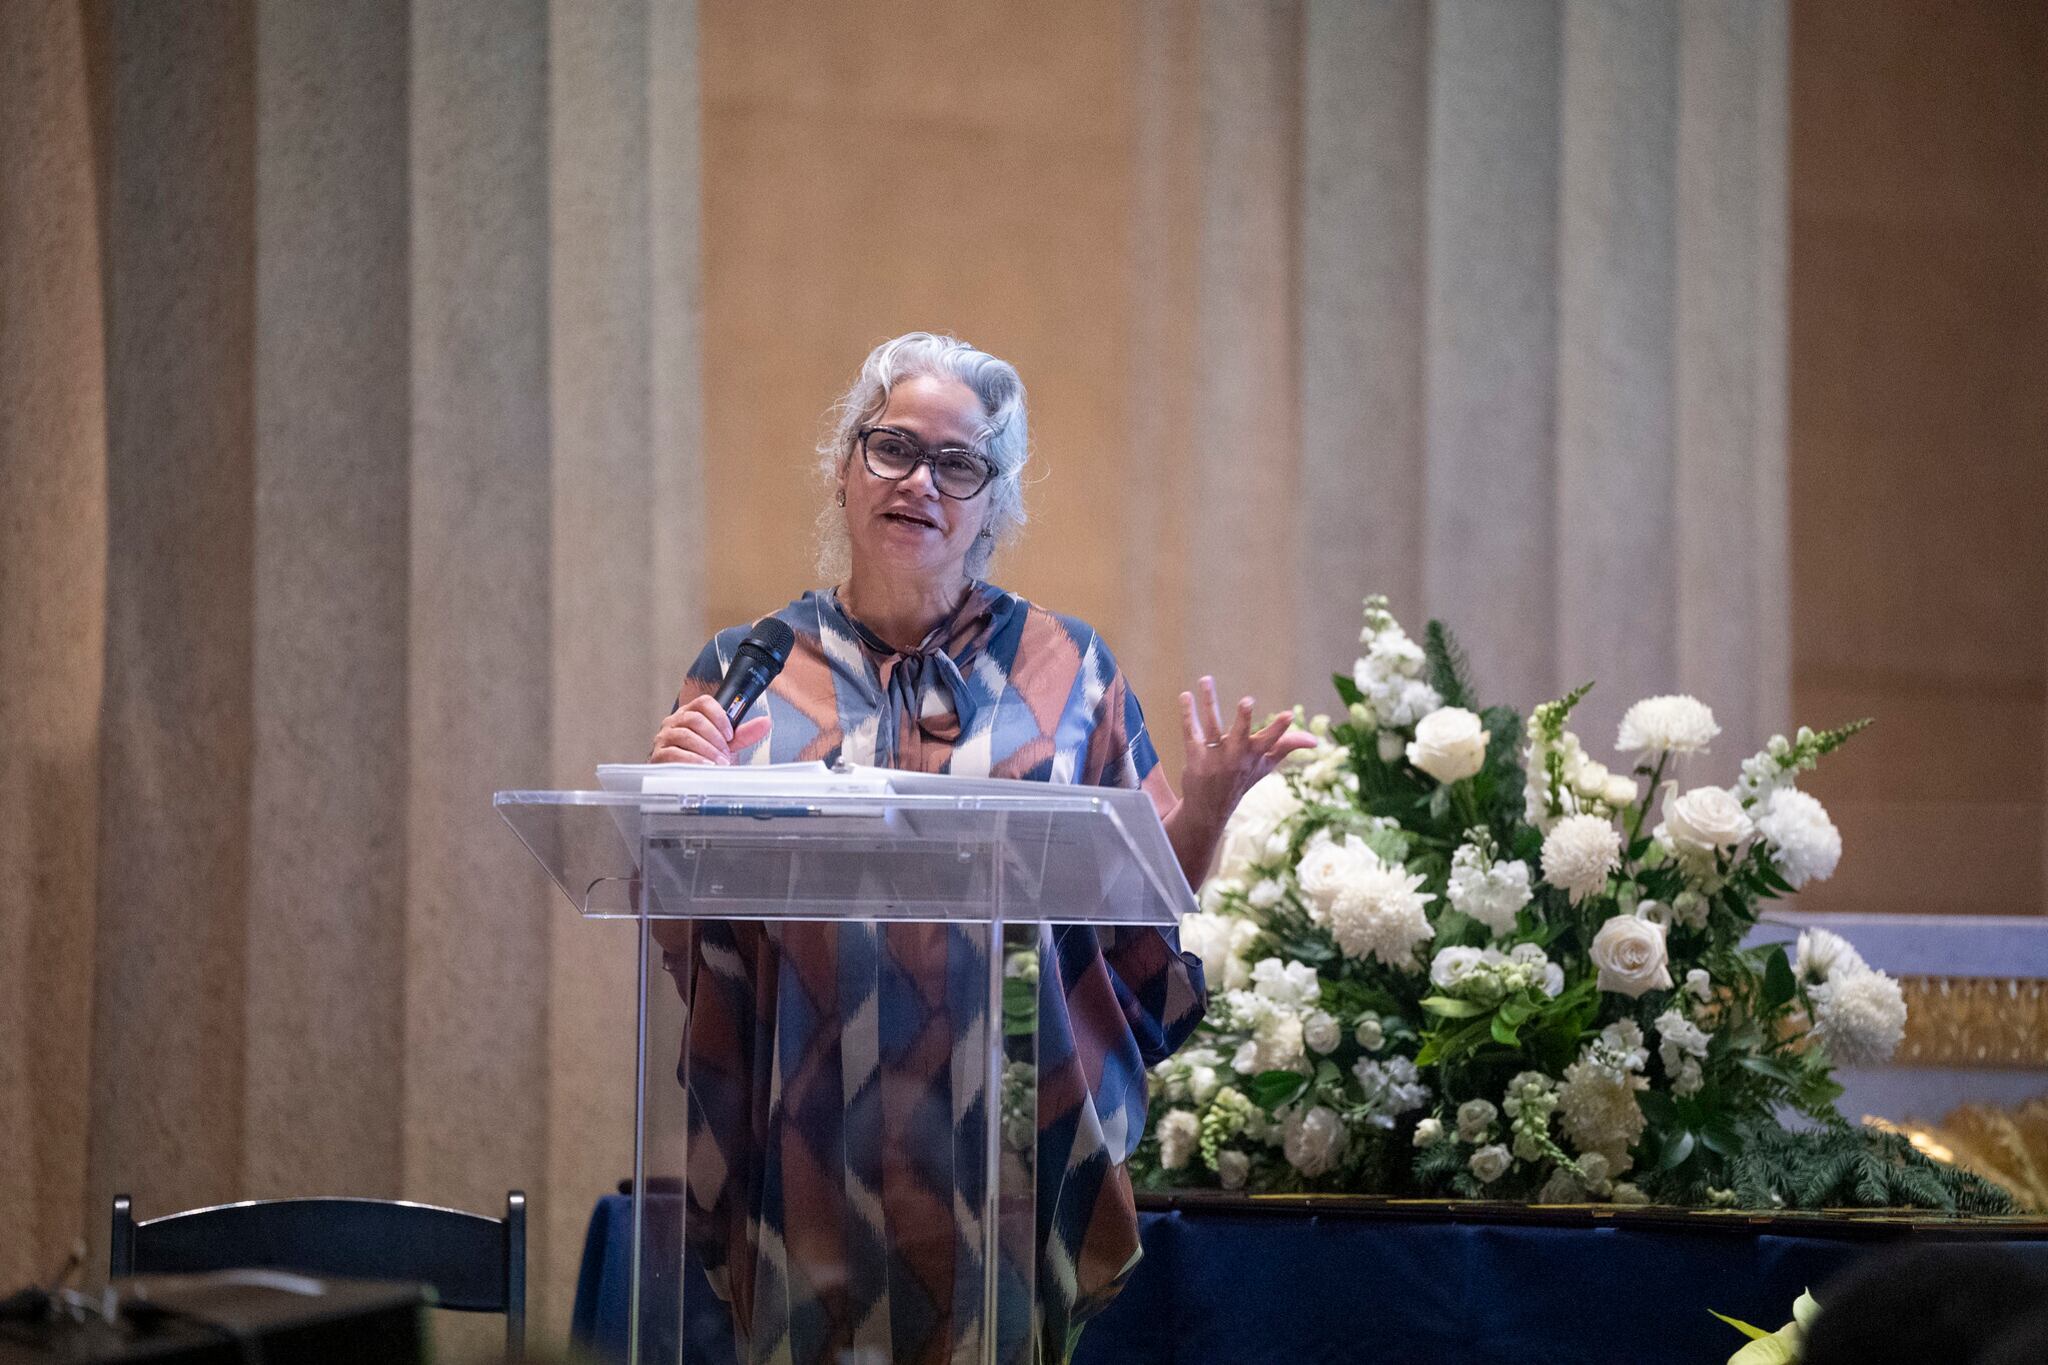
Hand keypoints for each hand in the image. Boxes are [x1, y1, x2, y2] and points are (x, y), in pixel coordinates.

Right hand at [649, 694, 771, 764]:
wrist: (688, 780)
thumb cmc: (705, 758)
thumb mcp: (726, 745)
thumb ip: (744, 734)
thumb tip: (765, 722)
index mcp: (690, 714)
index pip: (703, 703)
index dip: (719, 716)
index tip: (730, 734)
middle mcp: (675, 722)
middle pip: (695, 719)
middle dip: (715, 737)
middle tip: (726, 753)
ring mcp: (665, 738)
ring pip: (686, 735)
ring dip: (707, 749)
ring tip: (719, 762)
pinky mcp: (659, 755)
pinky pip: (674, 753)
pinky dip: (693, 760)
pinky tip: (705, 766)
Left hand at [1176, 675, 1316, 822]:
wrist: (1210, 808)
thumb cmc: (1241, 780)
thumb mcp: (1265, 765)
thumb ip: (1287, 747)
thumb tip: (1315, 740)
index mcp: (1255, 757)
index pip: (1271, 741)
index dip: (1279, 728)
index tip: (1289, 714)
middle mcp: (1235, 757)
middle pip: (1240, 735)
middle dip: (1244, 719)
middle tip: (1247, 701)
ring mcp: (1213, 757)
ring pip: (1211, 726)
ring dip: (1209, 702)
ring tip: (1206, 679)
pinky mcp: (1194, 756)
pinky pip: (1190, 731)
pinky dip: (1188, 713)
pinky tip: (1186, 696)